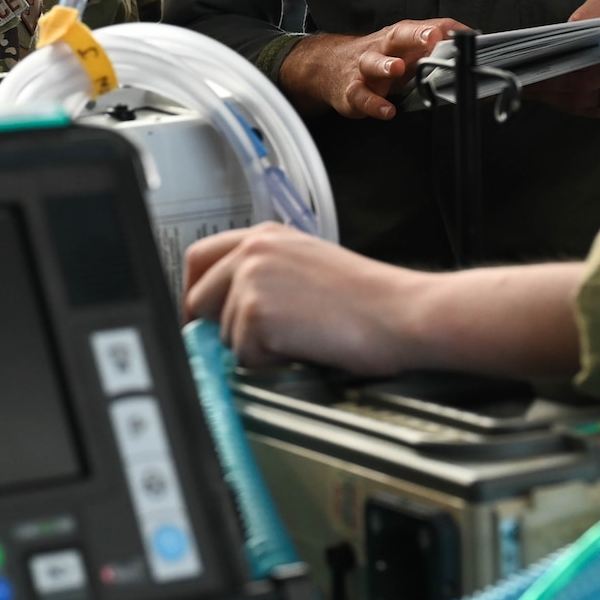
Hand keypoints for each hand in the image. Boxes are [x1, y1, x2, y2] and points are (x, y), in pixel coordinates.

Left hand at [181, 223, 585, 377]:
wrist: (405, 315)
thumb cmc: (370, 300)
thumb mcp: (308, 270)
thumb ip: (264, 279)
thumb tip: (228, 313)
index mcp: (264, 235)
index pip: (199, 259)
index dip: (195, 294)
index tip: (200, 318)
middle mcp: (253, 250)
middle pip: (198, 297)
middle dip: (216, 327)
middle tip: (252, 345)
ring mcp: (251, 278)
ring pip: (223, 332)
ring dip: (253, 348)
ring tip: (301, 339)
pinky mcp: (256, 312)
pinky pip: (242, 355)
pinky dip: (268, 363)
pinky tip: (304, 347)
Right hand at [277, 17, 470, 119]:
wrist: (330, 66)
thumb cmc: (379, 59)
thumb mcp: (407, 53)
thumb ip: (439, 55)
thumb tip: (480, 66)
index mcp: (400, 37)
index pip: (428, 26)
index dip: (448, 29)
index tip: (469, 35)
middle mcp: (383, 47)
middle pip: (399, 35)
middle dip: (416, 35)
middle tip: (433, 37)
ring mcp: (365, 68)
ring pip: (373, 63)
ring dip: (385, 65)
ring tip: (397, 69)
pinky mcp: (352, 90)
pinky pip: (361, 96)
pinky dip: (374, 104)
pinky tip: (387, 110)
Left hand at [525, 0, 599, 119]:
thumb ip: (595, 9)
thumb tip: (572, 25)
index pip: (586, 66)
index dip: (555, 71)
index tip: (531, 69)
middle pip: (580, 89)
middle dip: (546, 87)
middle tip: (518, 82)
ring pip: (582, 103)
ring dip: (551, 98)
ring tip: (527, 87)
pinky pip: (590, 110)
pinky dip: (566, 104)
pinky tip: (549, 94)